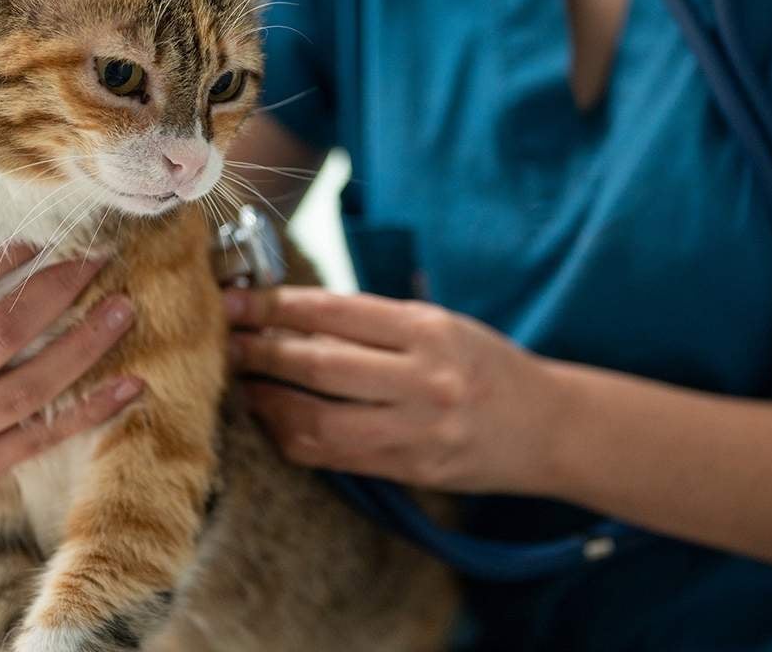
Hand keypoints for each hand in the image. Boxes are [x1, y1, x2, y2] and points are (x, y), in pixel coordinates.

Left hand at [224, 287, 563, 493]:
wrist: (549, 428)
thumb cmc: (488, 366)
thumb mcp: (442, 325)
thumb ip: (376, 324)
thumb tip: (292, 315)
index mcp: (430, 330)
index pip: (335, 312)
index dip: (276, 307)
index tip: (235, 301)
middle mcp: (424, 379)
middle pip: (318, 366)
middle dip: (260, 353)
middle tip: (222, 342)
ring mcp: (417, 430)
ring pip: (318, 421)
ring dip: (268, 403)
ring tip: (241, 385)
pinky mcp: (411, 469)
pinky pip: (334, 456)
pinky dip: (294, 438)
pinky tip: (275, 421)